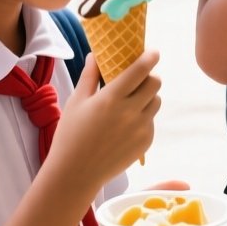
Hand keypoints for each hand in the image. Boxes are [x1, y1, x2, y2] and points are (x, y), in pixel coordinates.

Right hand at [48, 52, 161, 190]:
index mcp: (112, 99)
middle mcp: (130, 112)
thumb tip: (95, 55)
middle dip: (149, 76)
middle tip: (139, 79)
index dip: (150, 57)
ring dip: (148, 97)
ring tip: (131, 102)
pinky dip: (143, 117)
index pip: (140, 70)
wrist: (76, 174)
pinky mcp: (145, 143)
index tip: (153, 52)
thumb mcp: (76, 102)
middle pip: (155, 83)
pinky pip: (151, 122)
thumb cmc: (70, 135)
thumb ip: (89, 76)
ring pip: (156, 102)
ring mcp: (140, 129)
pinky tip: (126, 124)